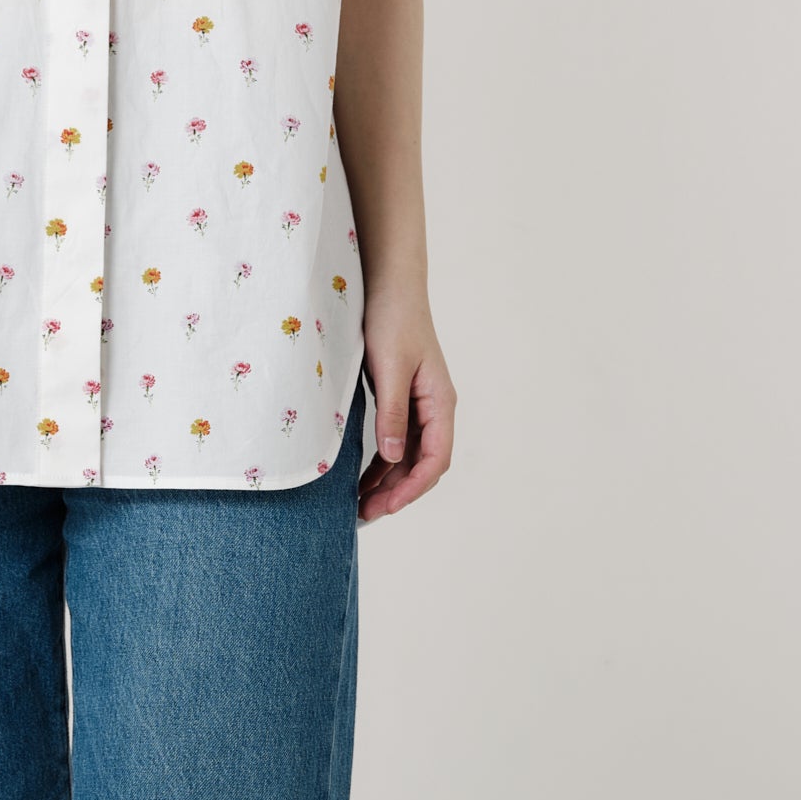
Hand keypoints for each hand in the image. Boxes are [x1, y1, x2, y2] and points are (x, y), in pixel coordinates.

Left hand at [357, 291, 455, 523]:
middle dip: (398, 492)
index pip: (436, 458)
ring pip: (407, 457)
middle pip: (423, 464)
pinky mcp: (400, 401)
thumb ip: (392, 414)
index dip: (414, 487)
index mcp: (440, 401)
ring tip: (361, 506)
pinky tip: (361, 480)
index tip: (388, 506)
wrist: (388, 285)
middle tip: (365, 514)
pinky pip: (394, 443)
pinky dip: (381, 464)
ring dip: (387, 482)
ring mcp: (417, 406)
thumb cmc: (393, 319)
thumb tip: (394, 459)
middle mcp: (434, 408)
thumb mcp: (389, 368)